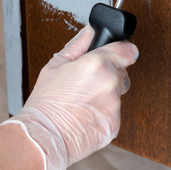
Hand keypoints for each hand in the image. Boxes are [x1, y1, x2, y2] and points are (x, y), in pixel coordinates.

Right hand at [1, 26, 138, 169]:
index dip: (122, 50)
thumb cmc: (45, 104)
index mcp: (97, 64)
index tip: (120, 52)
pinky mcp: (115, 124)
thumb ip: (77, 45)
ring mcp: (114, 106)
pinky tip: (84, 114)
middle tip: (86, 83)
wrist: (42, 137)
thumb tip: (89, 32)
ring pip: (118, 94)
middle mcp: (110, 83)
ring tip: (82, 101)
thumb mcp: (55, 66)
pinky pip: (114, 113)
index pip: (127, 50)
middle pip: (122, 72)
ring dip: (106, 95)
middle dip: (108, 74)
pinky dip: (103, 113)